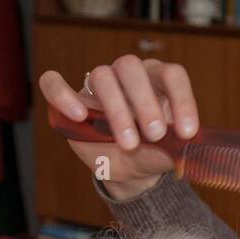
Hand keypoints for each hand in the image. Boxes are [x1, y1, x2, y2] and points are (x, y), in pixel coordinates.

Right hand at [38, 56, 198, 199]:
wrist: (126, 169)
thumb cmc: (147, 155)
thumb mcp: (161, 159)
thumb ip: (169, 154)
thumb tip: (178, 154)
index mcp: (158, 82)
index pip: (172, 75)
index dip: (182, 99)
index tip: (186, 132)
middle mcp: (130, 76)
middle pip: (132, 68)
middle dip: (145, 101)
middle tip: (155, 134)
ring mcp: (99, 84)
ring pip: (102, 76)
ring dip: (117, 109)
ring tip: (129, 142)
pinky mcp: (71, 97)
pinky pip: (54, 83)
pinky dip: (63, 95)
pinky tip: (79, 116)